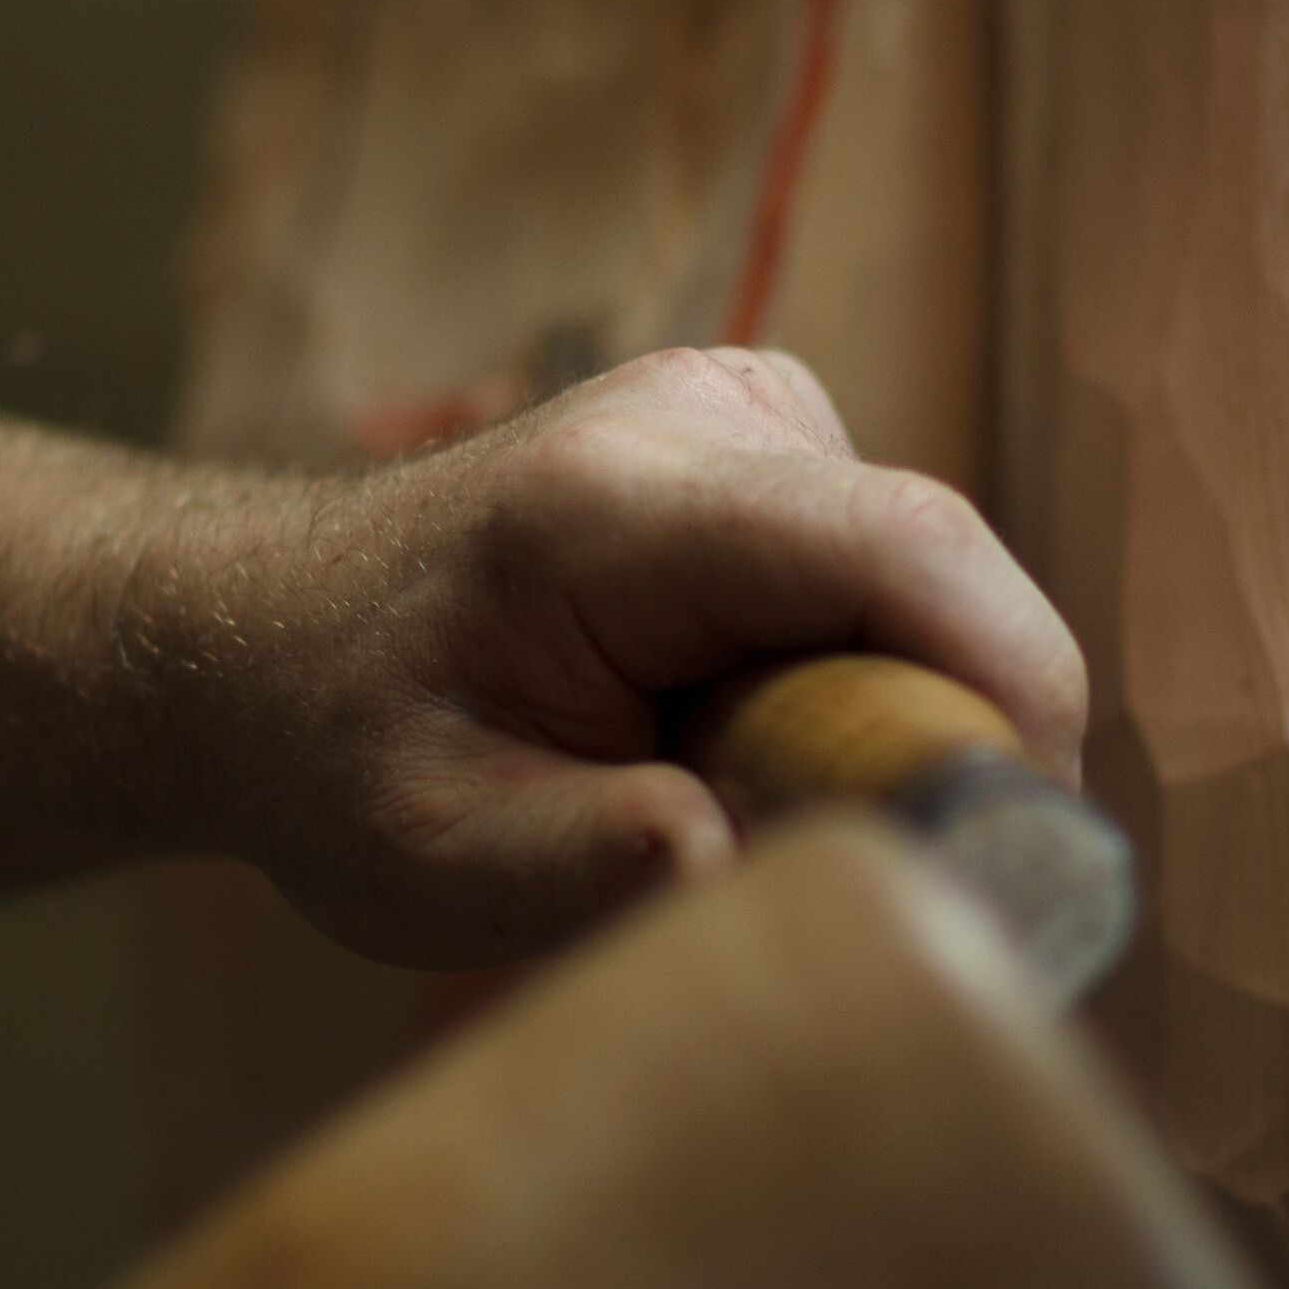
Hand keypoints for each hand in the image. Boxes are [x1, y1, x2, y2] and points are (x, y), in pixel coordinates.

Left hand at [138, 347, 1087, 967]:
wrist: (268, 637)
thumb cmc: (345, 752)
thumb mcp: (424, 856)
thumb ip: (574, 866)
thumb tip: (722, 858)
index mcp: (616, 507)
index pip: (901, 551)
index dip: (1008, 693)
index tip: (1021, 853)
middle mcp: (701, 413)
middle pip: (944, 574)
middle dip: (957, 738)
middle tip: (881, 882)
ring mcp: (753, 406)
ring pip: (936, 584)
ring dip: (902, 713)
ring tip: (758, 799)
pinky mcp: (781, 435)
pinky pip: (901, 578)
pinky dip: (873, 676)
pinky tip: (754, 733)